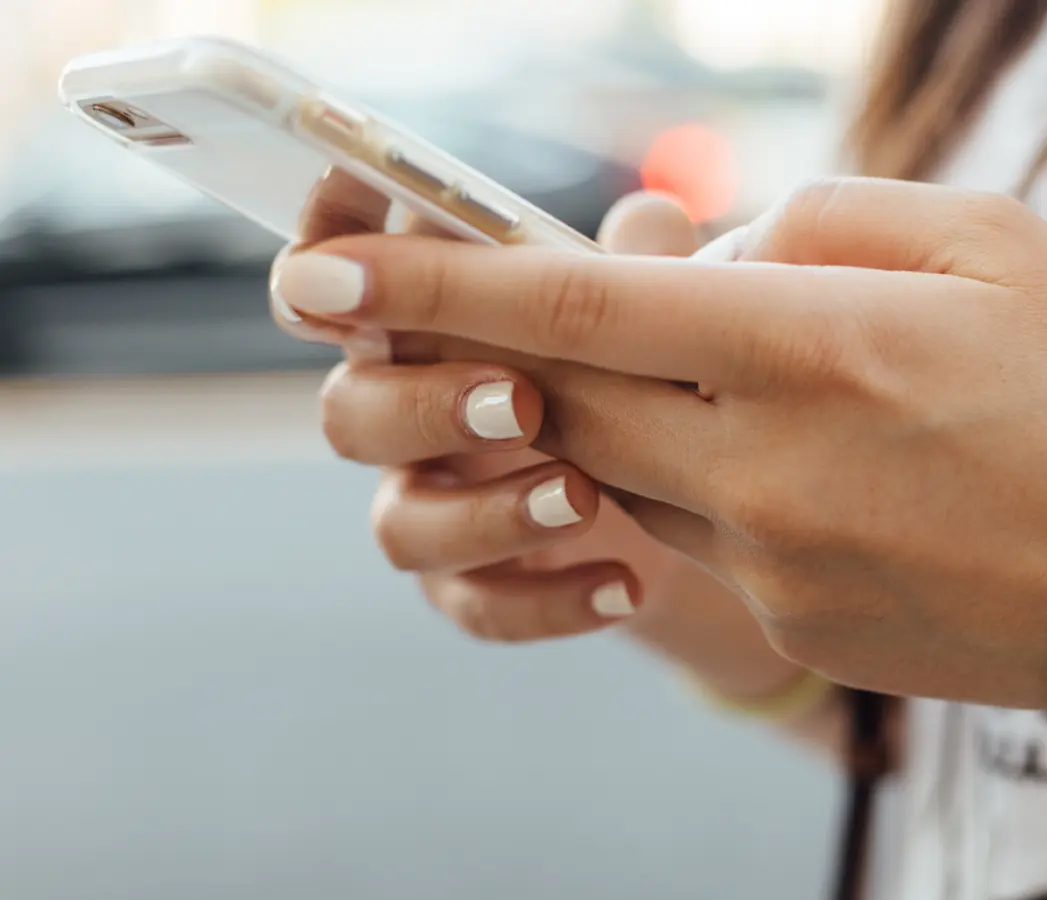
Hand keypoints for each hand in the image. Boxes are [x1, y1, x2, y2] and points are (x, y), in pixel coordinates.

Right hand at [272, 186, 802, 697]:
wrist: (701, 501)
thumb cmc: (650, 368)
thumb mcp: (659, 311)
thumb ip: (643, 264)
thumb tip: (652, 220)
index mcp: (429, 321)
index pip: (339, 283)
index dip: (320, 263)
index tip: (343, 261)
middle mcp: (409, 411)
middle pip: (350, 412)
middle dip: (424, 405)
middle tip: (524, 401)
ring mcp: (435, 504)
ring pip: (400, 525)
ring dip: (485, 513)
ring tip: (585, 498)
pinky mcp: (475, 583)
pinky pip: (475, 605)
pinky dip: (547, 601)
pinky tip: (625, 584)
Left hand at [274, 177, 1046, 710]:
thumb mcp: (986, 239)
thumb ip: (817, 217)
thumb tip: (697, 248)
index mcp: (815, 345)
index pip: (577, 306)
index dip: (435, 285)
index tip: (325, 275)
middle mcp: (770, 464)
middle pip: (566, 398)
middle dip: (510, 350)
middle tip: (503, 312)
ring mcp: (774, 561)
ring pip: (624, 470)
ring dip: (633, 412)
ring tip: (746, 379)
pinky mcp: (790, 624)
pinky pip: (698, 536)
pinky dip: (711, 480)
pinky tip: (818, 466)